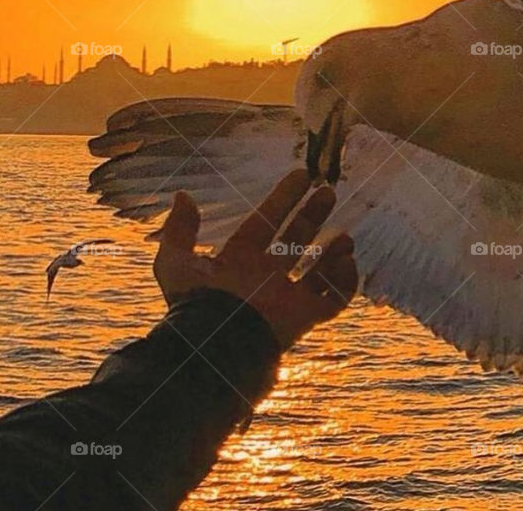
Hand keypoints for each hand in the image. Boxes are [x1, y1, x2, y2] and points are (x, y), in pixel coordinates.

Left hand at [154, 171, 357, 349]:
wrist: (217, 345)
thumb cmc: (197, 303)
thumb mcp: (176, 261)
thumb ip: (179, 230)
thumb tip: (183, 196)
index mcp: (240, 260)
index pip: (267, 222)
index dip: (283, 199)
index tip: (302, 176)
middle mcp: (266, 276)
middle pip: (296, 239)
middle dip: (313, 215)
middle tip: (328, 192)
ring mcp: (287, 297)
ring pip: (319, 270)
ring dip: (334, 251)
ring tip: (345, 237)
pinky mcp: (305, 317)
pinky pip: (335, 297)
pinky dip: (345, 280)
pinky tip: (345, 261)